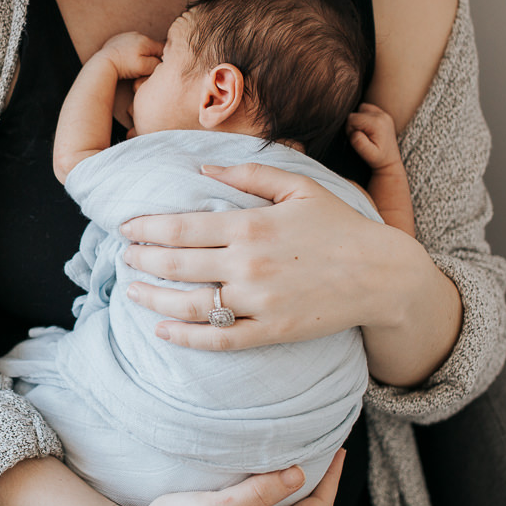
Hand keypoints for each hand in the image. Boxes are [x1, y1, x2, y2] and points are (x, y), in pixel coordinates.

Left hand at [95, 31, 161, 80]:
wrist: (104, 62)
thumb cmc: (124, 66)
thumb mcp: (143, 68)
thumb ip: (156, 64)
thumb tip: (161, 61)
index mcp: (146, 41)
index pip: (162, 49)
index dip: (161, 59)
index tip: (154, 67)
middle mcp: (138, 35)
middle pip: (151, 47)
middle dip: (149, 56)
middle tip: (142, 67)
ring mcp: (127, 35)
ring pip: (140, 46)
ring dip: (139, 54)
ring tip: (132, 64)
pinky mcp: (118, 39)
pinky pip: (129, 45)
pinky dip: (129, 52)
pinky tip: (125, 59)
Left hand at [119, 162, 415, 348]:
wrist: (383, 274)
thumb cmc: (340, 226)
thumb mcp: (299, 186)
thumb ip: (249, 171)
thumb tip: (203, 165)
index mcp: (251, 224)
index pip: (181, 227)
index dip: (146, 228)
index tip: (125, 227)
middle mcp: (248, 263)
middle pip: (176, 264)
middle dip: (141, 259)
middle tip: (123, 255)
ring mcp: (259, 301)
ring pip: (189, 304)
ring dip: (153, 298)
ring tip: (132, 290)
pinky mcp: (271, 330)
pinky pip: (218, 339)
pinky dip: (185, 338)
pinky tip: (162, 331)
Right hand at [347, 102, 402, 171]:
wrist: (390, 161)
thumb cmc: (378, 158)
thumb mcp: (369, 154)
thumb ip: (359, 143)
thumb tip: (355, 132)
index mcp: (377, 123)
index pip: (351, 118)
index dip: (349, 130)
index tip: (356, 139)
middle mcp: (382, 115)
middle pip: (355, 112)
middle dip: (354, 125)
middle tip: (361, 137)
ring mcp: (384, 113)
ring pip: (361, 108)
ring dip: (359, 119)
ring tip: (364, 132)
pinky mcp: (384, 114)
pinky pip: (368, 109)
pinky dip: (365, 117)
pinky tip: (368, 128)